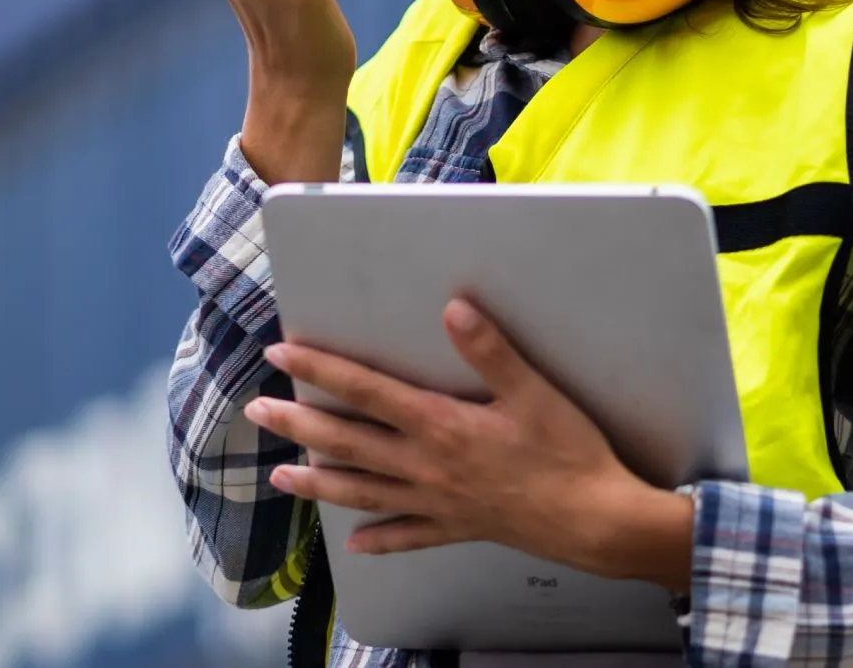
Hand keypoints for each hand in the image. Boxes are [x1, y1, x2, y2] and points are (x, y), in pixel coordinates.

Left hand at [245, 298, 696, 592]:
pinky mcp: (458, 527)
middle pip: (348, 442)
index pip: (366, 391)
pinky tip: (357, 544)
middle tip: (256, 411)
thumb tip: (453, 308)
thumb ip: (491, 350)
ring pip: (364, 491)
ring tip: (282, 477)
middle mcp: (427, 466)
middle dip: (298, 424)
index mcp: (440, 426)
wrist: (596, 522)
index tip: (281, 354)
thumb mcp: (534, 392)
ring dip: (320, 482)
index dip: (321, 371)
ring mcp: (438, 502)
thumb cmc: (569, 454)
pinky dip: (381, 537)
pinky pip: (409, 535)